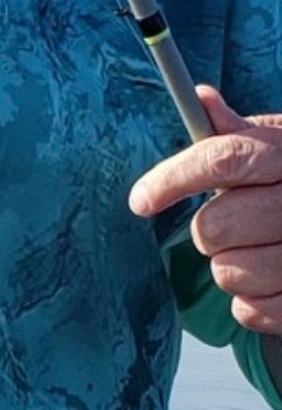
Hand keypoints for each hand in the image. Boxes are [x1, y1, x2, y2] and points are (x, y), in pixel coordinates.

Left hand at [129, 84, 281, 333]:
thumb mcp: (276, 147)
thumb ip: (238, 133)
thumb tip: (201, 99)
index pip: (224, 159)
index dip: (173, 179)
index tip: (140, 199)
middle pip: (215, 226)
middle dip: (208, 230)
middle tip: (228, 223)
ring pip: (229, 273)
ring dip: (229, 267)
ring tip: (252, 251)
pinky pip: (252, 311)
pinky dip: (249, 302)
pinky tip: (265, 281)